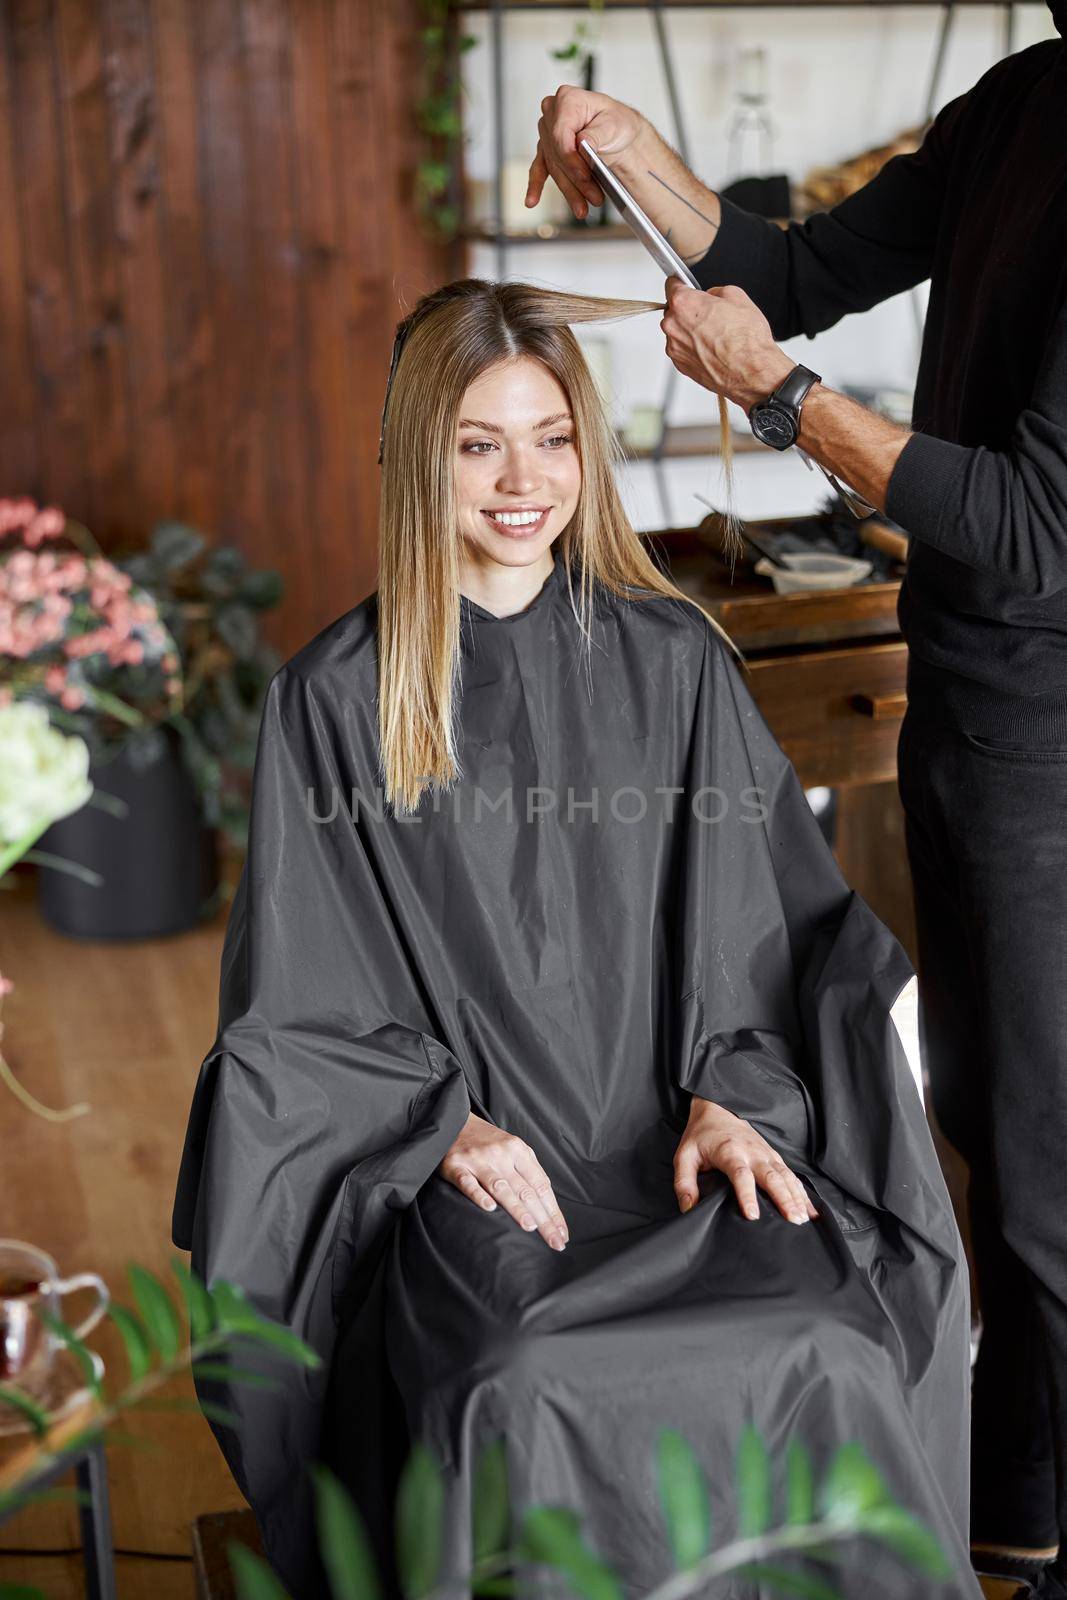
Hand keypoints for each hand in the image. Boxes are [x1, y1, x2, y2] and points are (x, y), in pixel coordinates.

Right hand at [439, 1111, 568, 1250]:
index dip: (553, 1211)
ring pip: (501, 1187)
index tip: (562, 1234)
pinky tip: (489, 1208)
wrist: (453, 1121)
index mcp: (519, 1151)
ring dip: (517, 1207)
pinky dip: (479, 1195)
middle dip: (543, 1218)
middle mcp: (501, 1155)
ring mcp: (478, 1160)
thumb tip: (548, 1203)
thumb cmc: (487, 1141)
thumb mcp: (513, 1149)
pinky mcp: (456, 1166)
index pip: (541, 1185)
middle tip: (555, 1242)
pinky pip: (468, 1183)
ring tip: (530, 1227)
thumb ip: (529, 1172)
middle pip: (526, 1190)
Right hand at [527, 86, 646, 220]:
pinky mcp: (547, 149)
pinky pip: (539, 168)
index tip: (584, 176)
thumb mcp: (615, 124)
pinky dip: (536, 186)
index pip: (561, 134)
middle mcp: (553, 113)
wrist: (618, 133)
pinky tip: (532, 200)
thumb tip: (582, 143)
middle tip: (593, 198)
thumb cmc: (616, 123)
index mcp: (568, 100)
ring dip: (568, 191)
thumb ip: (597, 133)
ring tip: (583, 208)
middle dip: (575, 180)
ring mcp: (548, 132)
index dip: (571, 159)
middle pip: (557, 154)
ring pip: (553, 167)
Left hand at [660, 279, 794, 413]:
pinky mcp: (680, 365)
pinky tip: (712, 349)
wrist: (751, 372)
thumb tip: (711, 295)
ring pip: (678, 332)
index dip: (682, 284)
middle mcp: (673, 326)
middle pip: (674, 311)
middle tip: (711, 316)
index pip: (672, 285)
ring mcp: (674, 348)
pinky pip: (682, 350)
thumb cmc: (746, 339)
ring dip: (690, 331)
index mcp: (684, 304)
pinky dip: (693, 348)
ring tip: (715, 336)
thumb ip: (716, 291)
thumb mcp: (737, 296)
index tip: (686, 286)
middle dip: (689, 311)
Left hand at [673, 1097, 818, 1224]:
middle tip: (793, 1219)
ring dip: (797, 1196)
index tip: (753, 1215)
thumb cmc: (701, 1135)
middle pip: (771, 1176)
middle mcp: (752, 1152)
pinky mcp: (773, 1156)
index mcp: (729, 1152)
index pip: (740, 1175)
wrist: (717, 1109)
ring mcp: (766, 1153)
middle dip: (784, 1198)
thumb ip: (684, 1183)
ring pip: (785, 1176)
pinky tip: (810, 1209)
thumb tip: (689, 1209)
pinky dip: (802, 1192)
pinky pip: (791, 1175)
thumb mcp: (684, 1156)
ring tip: (805, 1218)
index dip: (747, 1195)